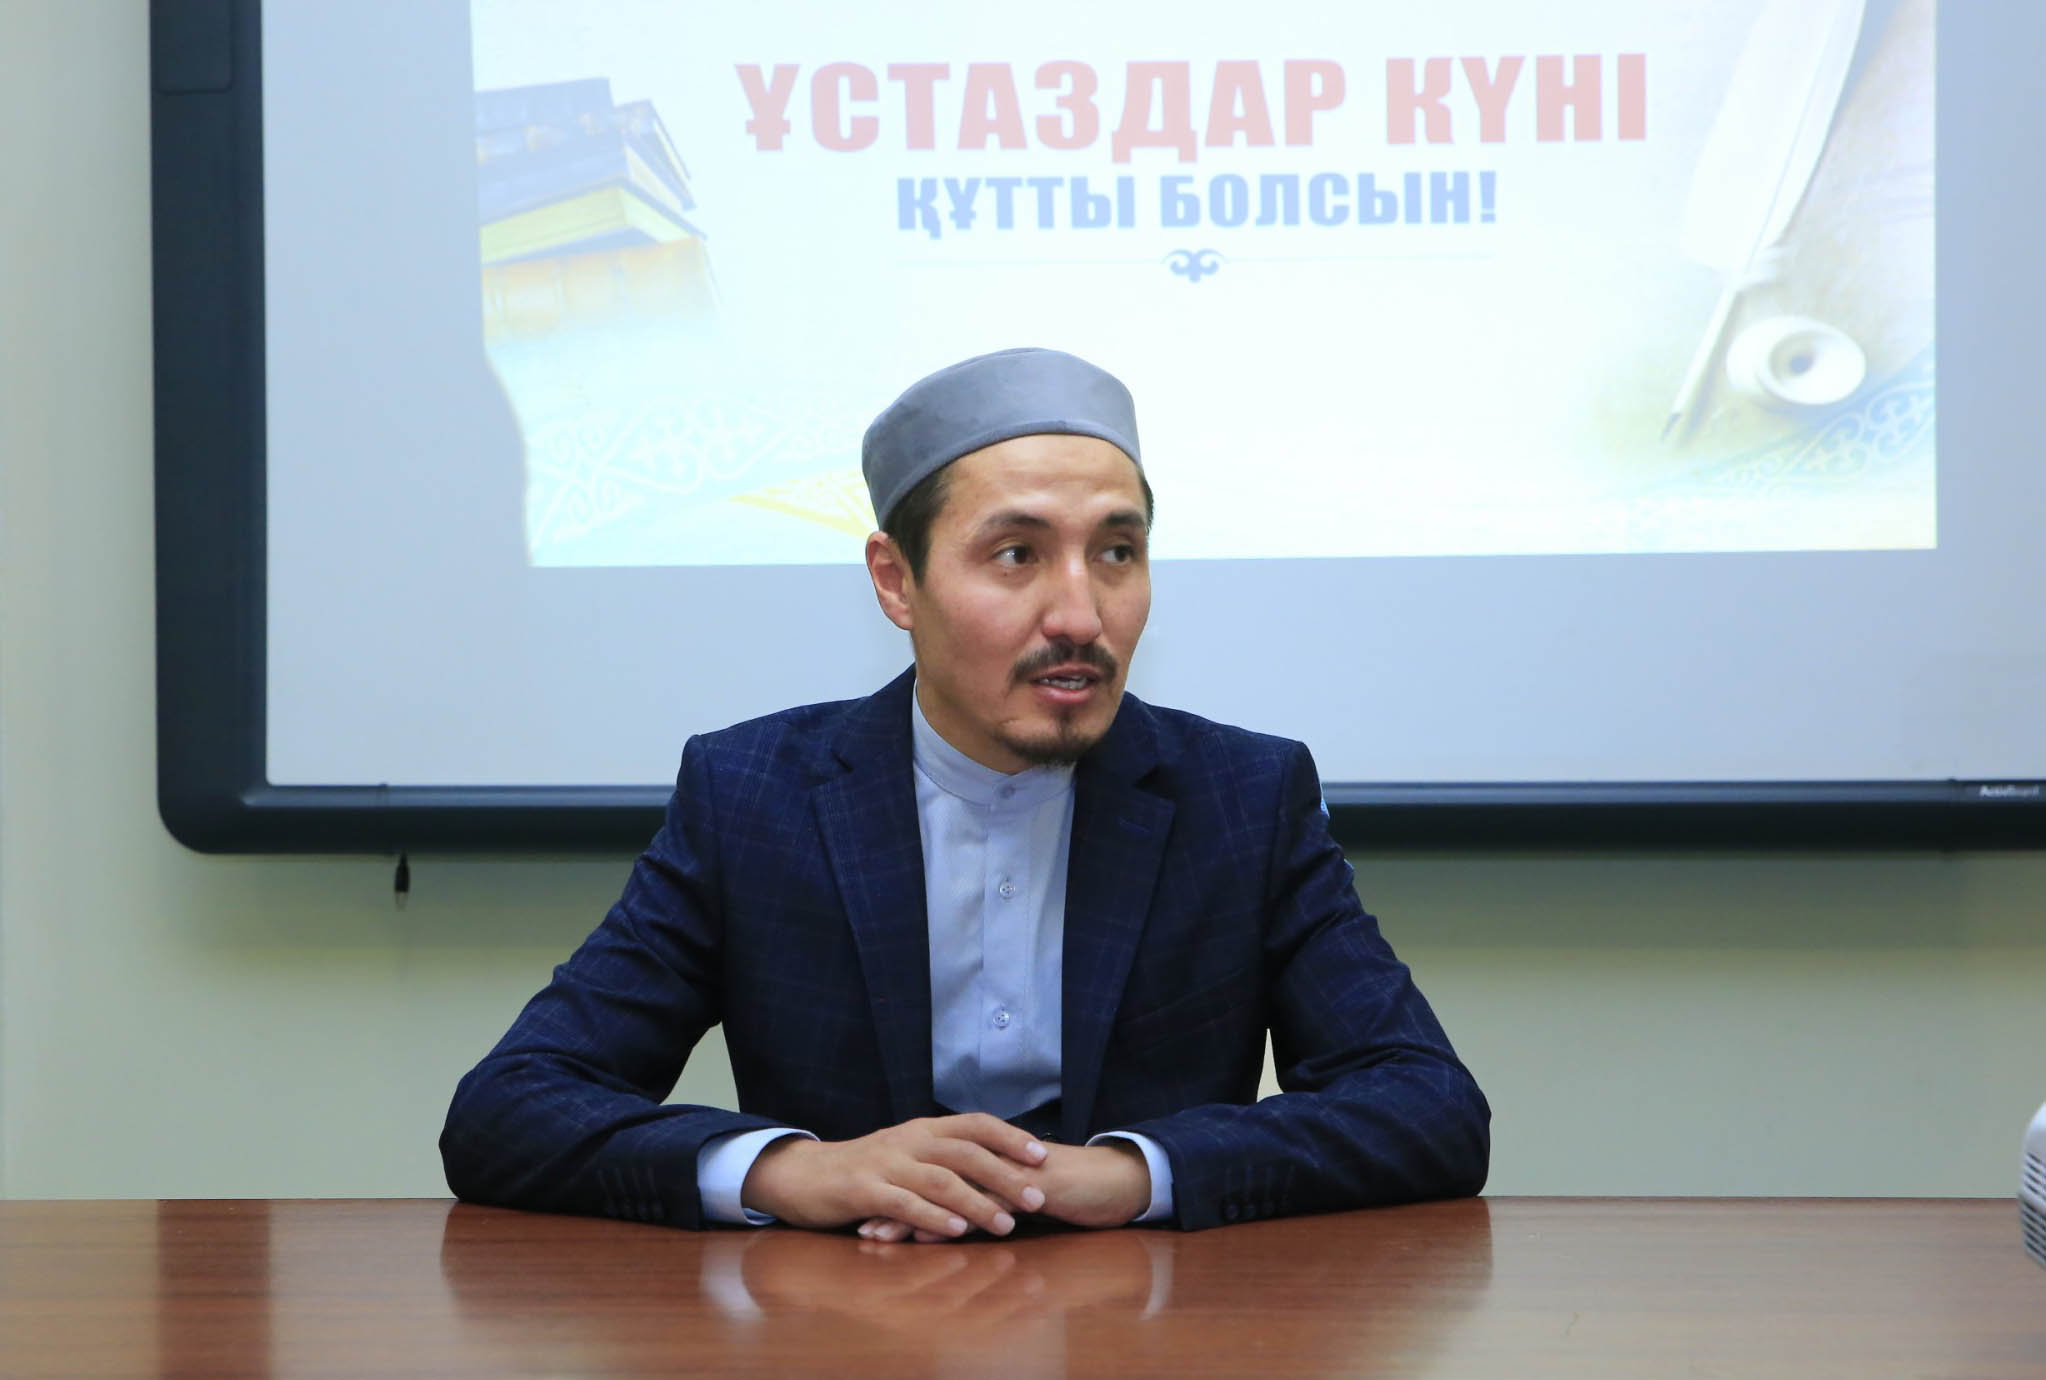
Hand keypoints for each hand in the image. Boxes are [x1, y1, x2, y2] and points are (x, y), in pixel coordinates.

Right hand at [740, 1114, 1048, 1238]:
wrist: (804, 1175)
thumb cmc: (865, 1170)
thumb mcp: (907, 1154)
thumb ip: (943, 1159)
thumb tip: (995, 1170)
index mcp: (922, 1129)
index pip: (974, 1124)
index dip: (1009, 1137)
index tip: (1042, 1155)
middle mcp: (908, 1140)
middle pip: (965, 1153)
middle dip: (1005, 1175)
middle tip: (1037, 1198)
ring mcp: (885, 1164)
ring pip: (940, 1180)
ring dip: (977, 1202)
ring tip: (1006, 1224)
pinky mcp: (864, 1190)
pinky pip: (904, 1203)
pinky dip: (933, 1216)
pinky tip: (956, 1231)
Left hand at [860, 1139, 1150, 1242]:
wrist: (1114, 1179)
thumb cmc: (1066, 1186)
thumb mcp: (1019, 1187)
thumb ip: (988, 1189)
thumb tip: (955, 1205)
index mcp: (986, 1153)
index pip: (931, 1166)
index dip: (899, 1185)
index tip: (866, 1206)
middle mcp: (991, 1156)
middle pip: (929, 1175)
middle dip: (893, 1200)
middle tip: (860, 1223)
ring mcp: (1008, 1170)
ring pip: (949, 1188)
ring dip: (912, 1214)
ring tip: (880, 1235)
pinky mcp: (1028, 1187)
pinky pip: (983, 1204)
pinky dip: (953, 1221)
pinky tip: (928, 1235)